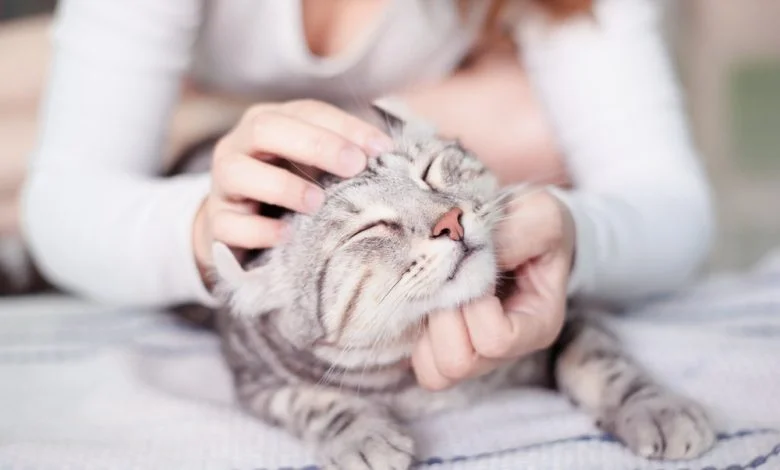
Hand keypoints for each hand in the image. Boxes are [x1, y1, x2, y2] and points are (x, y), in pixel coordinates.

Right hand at [193, 100, 392, 273]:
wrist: (236, 227)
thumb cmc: (285, 187)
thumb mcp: (311, 165)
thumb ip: (342, 155)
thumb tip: (387, 155)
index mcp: (268, 122)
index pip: (306, 111)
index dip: (345, 127)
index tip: (382, 148)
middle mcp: (239, 145)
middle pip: (267, 129)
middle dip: (314, 144)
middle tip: (354, 165)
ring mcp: (223, 184)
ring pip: (240, 173)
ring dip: (283, 186)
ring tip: (317, 202)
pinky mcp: (216, 222)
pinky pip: (231, 224)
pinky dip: (260, 231)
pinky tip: (287, 235)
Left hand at [411, 188, 574, 389]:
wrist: (515, 226)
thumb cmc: (531, 224)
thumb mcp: (540, 215)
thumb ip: (518, 231)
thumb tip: (472, 249)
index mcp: (538, 325)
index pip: (495, 339)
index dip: (474, 302)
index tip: (475, 265)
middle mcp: (507, 353)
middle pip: (459, 362)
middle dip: (444, 314)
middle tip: (447, 276)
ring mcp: (475, 357)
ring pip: (436, 373)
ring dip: (427, 326)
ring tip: (435, 288)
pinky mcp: (445, 351)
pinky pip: (421, 368)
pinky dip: (415, 336)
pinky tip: (425, 300)